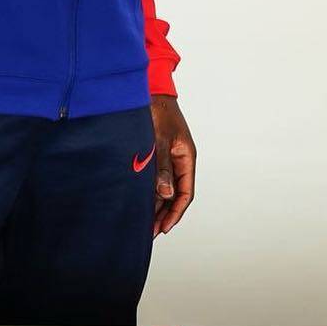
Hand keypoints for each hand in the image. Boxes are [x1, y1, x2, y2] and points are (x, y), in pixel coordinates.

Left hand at [149, 95, 195, 236]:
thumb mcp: (161, 141)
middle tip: (150, 232)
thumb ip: (163, 168)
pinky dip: (149, 193)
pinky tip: (139, 203)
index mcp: (186, 158)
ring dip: (156, 206)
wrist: (151, 93)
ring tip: (144, 223)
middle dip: (164, 214)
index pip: (186, 192)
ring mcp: (168, 159)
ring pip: (164, 189)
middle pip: (175, 195)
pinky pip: (156, 180)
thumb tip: (166, 195)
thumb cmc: (160, 113)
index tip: (165, 228)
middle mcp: (179, 161)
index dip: (176, 212)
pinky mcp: (156, 156)